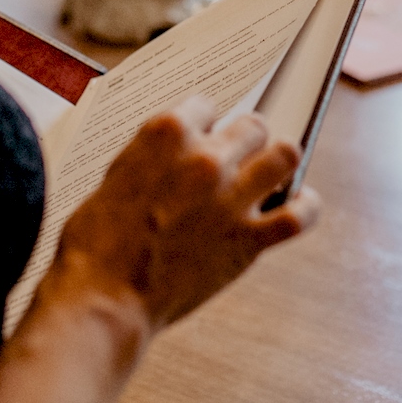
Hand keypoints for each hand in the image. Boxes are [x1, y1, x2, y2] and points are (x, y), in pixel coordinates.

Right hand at [46, 97, 319, 331]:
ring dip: (278, 161)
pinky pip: (299, 214)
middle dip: (245, 139)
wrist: (102, 297)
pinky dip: (306, 206)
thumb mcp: (116, 175)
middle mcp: (205, 158)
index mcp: (166, 134)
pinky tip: (300, 203)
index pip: (206, 105)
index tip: (205, 136)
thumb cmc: (95, 241)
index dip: (206, 123)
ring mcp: (231, 198)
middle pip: (253, 125)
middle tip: (238, 157)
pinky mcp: (247, 240)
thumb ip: (154, 156)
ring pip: (285, 155)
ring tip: (270, 172)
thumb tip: (180, 154)